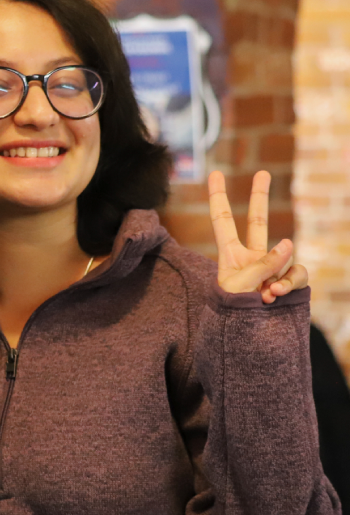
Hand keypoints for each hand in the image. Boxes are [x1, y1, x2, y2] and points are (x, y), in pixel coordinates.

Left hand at [207, 170, 308, 303]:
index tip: (215, 173)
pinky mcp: (290, 282)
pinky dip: (292, 283)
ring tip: (266, 295)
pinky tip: (278, 296)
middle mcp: (252, 258)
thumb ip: (262, 264)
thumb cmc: (232, 316)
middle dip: (260, 196)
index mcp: (229, 255)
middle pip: (258, 221)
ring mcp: (273, 269)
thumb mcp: (238, 287)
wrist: (247, 342)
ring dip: (279, 275)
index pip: (223, 220)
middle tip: (262, 171)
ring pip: (286, 257)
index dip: (219, 197)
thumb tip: (288, 243)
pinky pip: (299, 274)